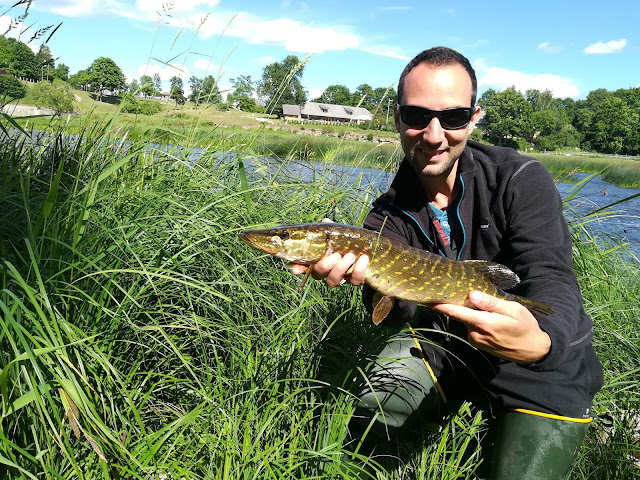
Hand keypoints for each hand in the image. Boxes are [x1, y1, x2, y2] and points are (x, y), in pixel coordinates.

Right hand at [290, 218, 369, 287]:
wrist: (370, 249)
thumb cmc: (349, 242)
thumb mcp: (340, 235)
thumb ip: (331, 230)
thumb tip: (325, 221)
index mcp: (320, 260)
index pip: (305, 266)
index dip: (299, 268)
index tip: (296, 270)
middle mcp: (327, 272)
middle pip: (318, 275)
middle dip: (325, 265)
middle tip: (336, 255)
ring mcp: (341, 278)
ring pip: (333, 281)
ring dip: (341, 268)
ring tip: (351, 255)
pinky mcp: (355, 280)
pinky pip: (355, 280)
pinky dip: (359, 269)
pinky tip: (364, 258)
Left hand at [432, 290, 550, 363]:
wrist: (532, 350)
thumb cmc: (525, 326)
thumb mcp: (513, 310)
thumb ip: (490, 303)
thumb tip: (471, 294)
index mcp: (483, 324)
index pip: (456, 312)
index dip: (440, 305)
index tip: (426, 299)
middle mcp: (475, 334)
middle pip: (460, 315)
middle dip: (457, 304)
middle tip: (457, 291)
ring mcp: (475, 340)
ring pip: (466, 321)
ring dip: (469, 313)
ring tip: (484, 307)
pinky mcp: (477, 344)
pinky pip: (471, 327)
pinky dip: (474, 321)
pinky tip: (486, 318)